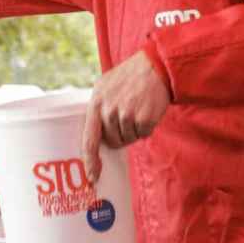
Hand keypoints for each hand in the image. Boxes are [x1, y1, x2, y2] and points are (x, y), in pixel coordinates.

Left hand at [82, 50, 169, 184]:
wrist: (154, 66)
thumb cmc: (128, 78)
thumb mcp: (104, 86)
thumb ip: (98, 108)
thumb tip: (94, 138)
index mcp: (95, 103)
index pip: (89, 139)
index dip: (90, 160)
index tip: (92, 176)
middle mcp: (109, 110)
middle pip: (112, 141)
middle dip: (120, 135)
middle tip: (128, 116)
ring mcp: (126, 115)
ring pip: (128, 139)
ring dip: (134, 130)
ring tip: (137, 108)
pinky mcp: (144, 118)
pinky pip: (143, 134)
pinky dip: (146, 127)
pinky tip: (147, 110)